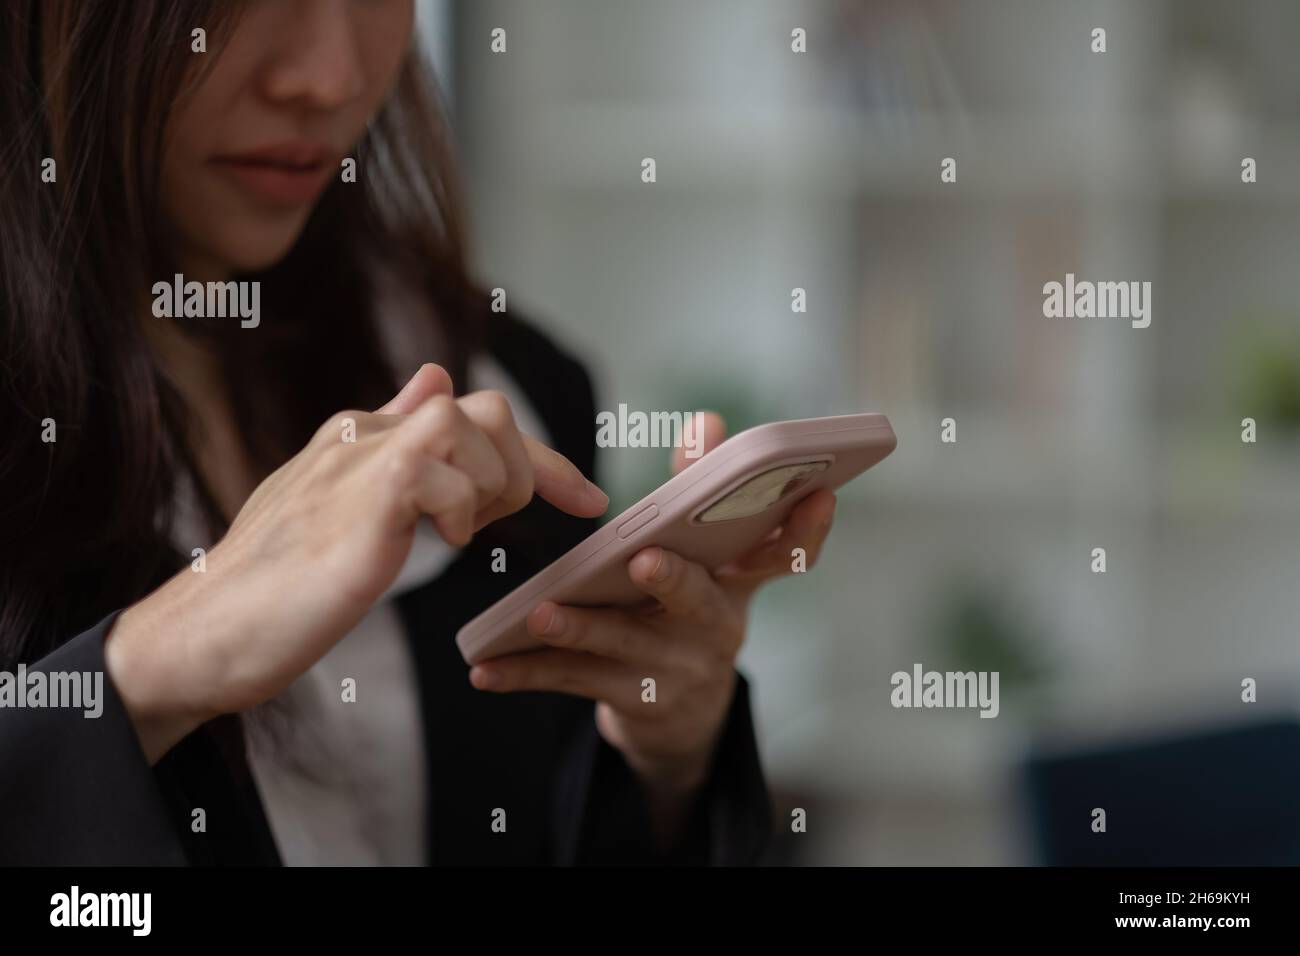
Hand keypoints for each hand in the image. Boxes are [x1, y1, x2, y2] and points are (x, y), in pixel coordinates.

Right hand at [106, 364, 608, 762]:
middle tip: (485, 530)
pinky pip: (450, 470)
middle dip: (522, 472)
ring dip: (493, 489)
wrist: (207, 633)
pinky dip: (463, 510)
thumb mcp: (345, 505)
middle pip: (488, 409)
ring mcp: (362, 457)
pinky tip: (434, 544)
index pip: (474, 415)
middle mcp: (365, 432)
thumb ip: (395, 445)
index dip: (542, 457)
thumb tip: (433, 376)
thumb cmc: (277, 583)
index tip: (587, 501)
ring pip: (478, 423)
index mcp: (364, 435)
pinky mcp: (365, 495)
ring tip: (452, 536)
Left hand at [469, 412, 836, 843]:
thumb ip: (697, 490)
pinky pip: (571, 682)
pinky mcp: (630, 703)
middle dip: (673, 580)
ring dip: (578, 628)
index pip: (784, 556)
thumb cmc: (685, 610)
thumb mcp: (704, 559)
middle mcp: (715, 629)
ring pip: (622, 644)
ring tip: (538, 611)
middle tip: (646, 559)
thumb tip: (706, 419)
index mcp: (738, 586)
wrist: (680, 715)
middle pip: (697, 602)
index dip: (806, 529)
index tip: (819, 493)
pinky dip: (525, 674)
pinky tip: (484, 669)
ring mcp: (674, 671)